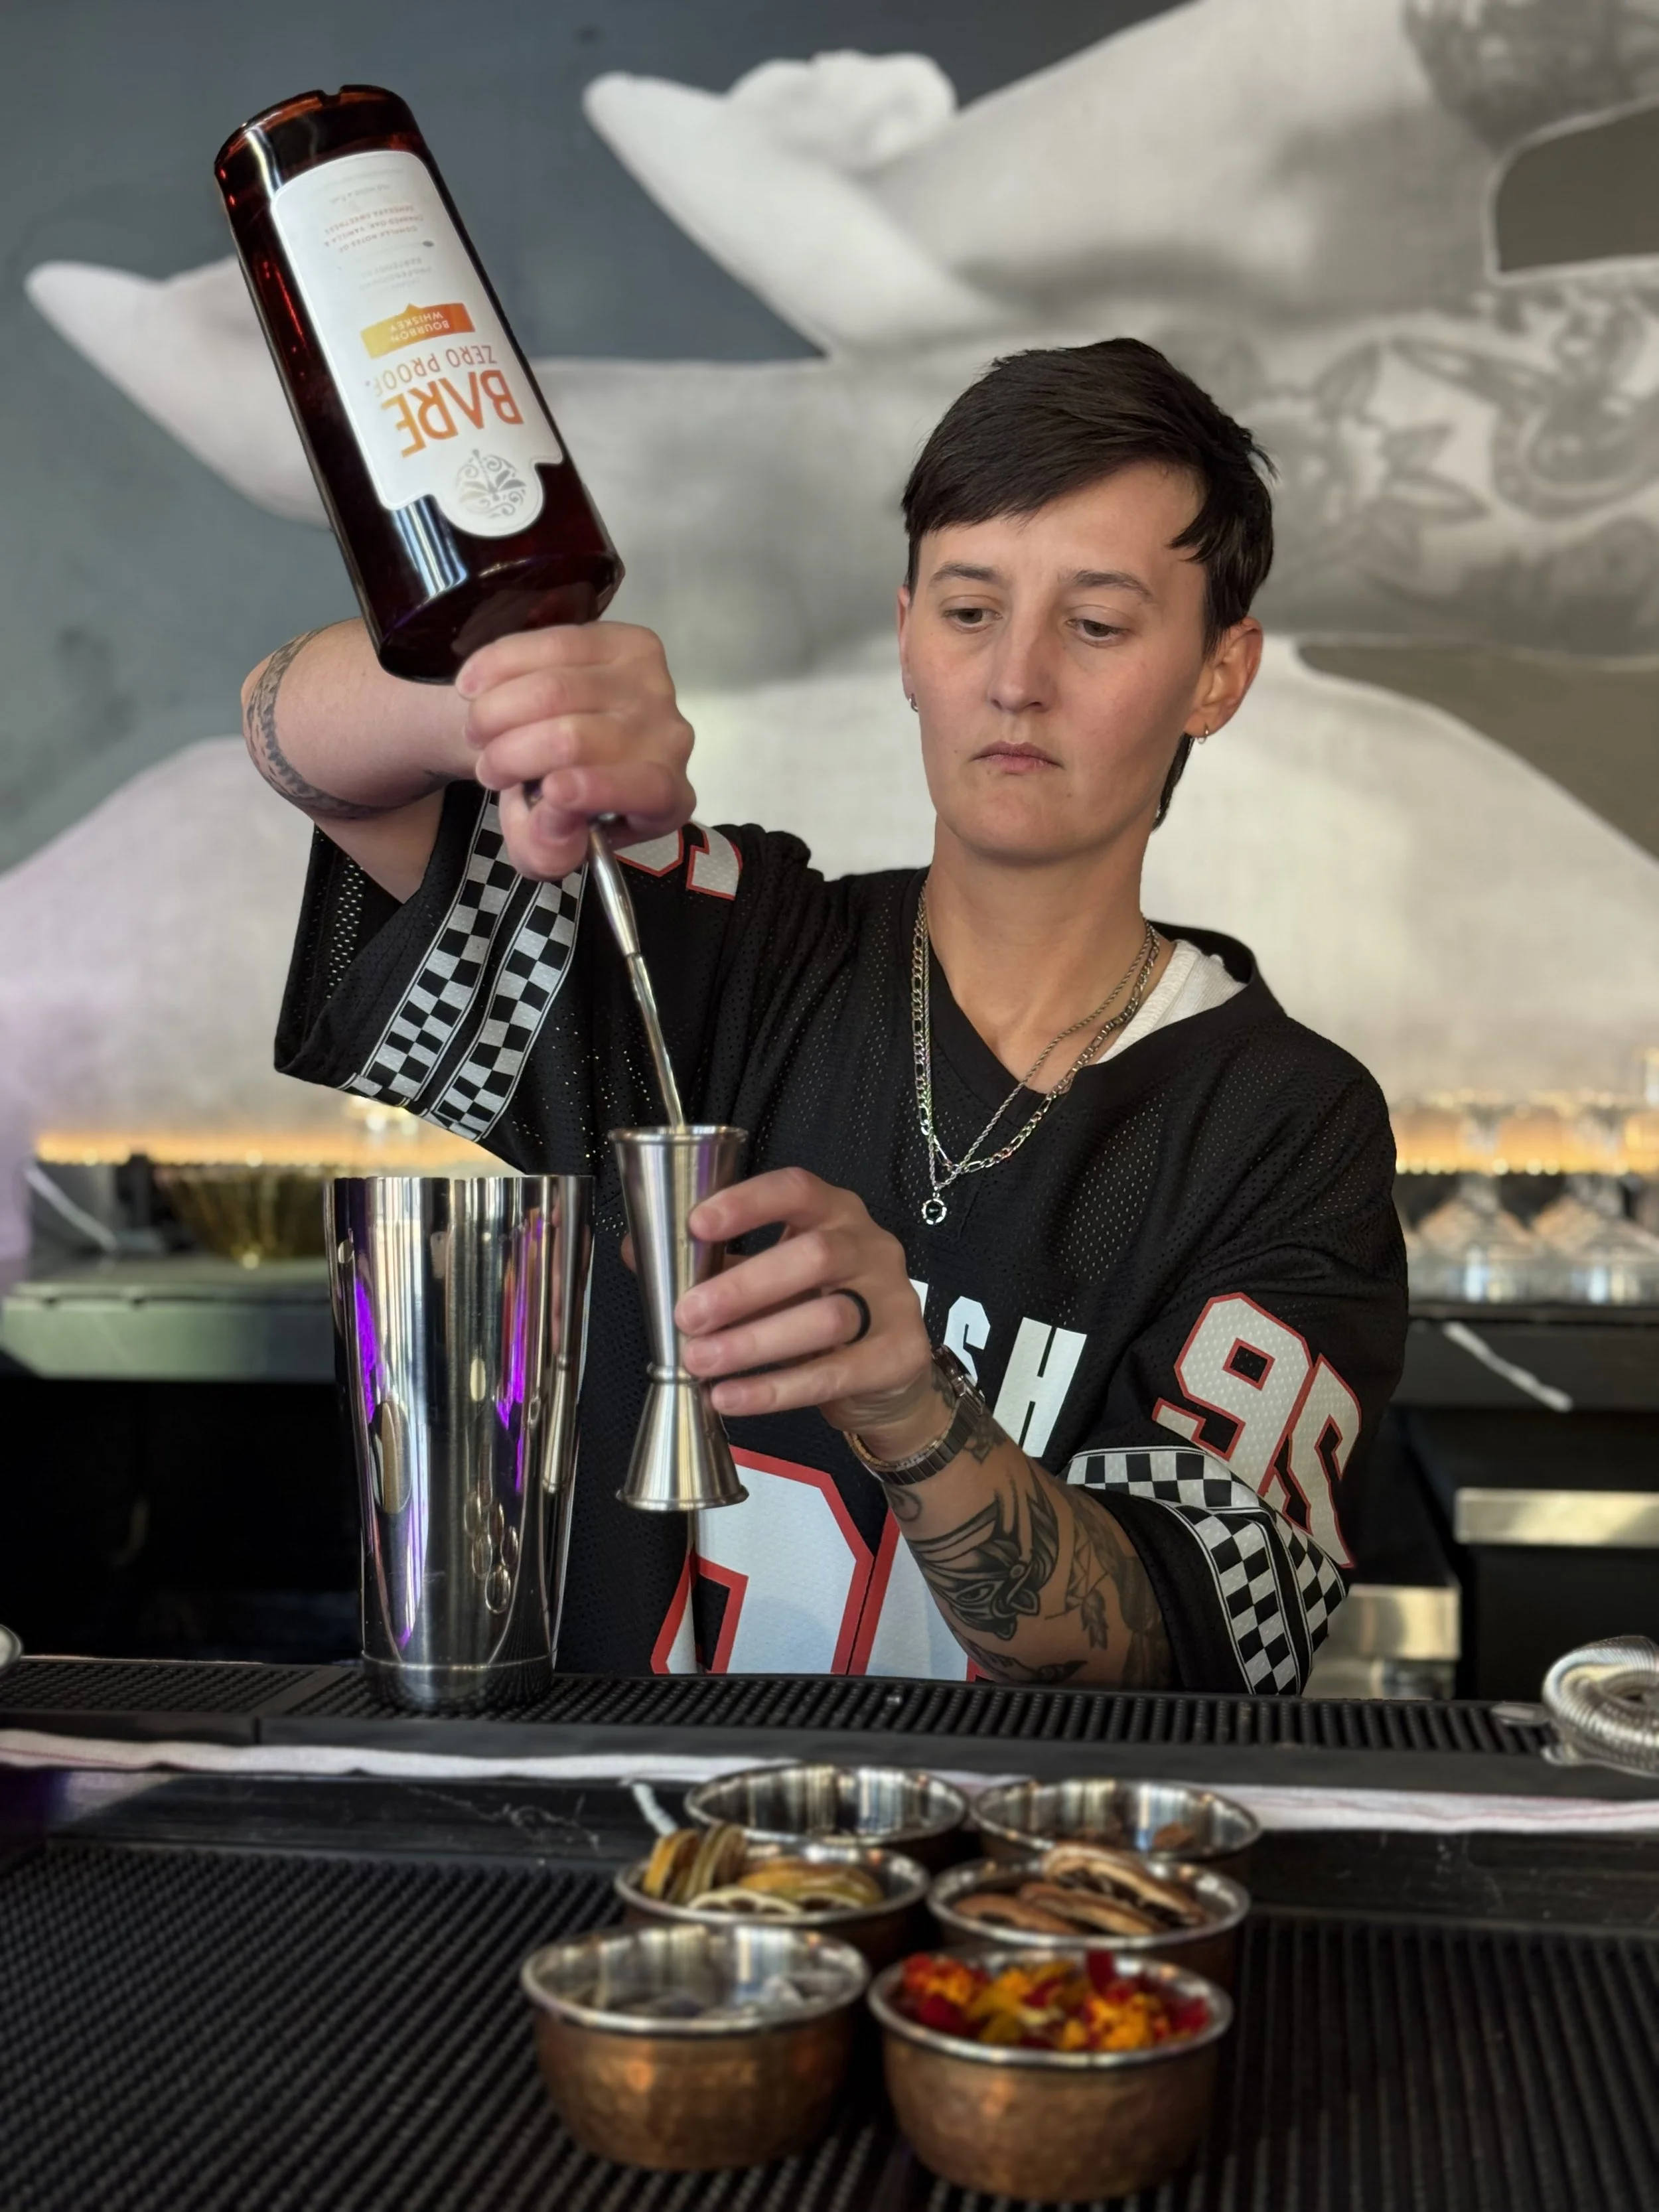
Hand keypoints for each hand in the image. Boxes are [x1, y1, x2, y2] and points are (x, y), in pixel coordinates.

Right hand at [458, 622, 694, 879]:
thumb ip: (548, 851)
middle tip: (487, 770)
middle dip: (512, 754)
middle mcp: (671, 739)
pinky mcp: (625, 640)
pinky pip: (550, 644)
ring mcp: (653, 685)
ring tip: (476, 732)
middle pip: (578, 738)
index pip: (647, 789)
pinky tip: (471, 688)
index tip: (550, 791)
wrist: (552, 741)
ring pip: (555, 689)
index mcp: (666, 801)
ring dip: (495, 712)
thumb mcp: (547, 844)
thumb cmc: (558, 802)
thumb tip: (554, 818)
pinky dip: (498, 666)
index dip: (597, 789)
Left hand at [673, 1168, 944, 1452]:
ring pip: (828, 1316)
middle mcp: (869, 1246)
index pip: (797, 1189)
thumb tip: (639, 1251)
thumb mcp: (770, 1275)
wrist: (885, 1374)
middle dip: (744, 1286)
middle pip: (815, 1256)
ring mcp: (893, 1299)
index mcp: (833, 1212)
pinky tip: (731, 1397)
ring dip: (755, 1342)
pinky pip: (835, 1373)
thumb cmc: (818, 1307)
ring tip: (701, 1362)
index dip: (748, 1203)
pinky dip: (776, 1389)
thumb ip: (715, 1263)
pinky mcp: (901, 1354)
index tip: (697, 1225)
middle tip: (689, 1316)